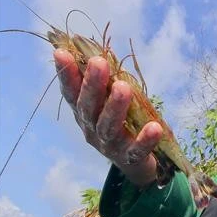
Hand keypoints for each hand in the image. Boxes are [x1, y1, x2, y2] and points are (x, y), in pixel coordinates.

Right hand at [54, 49, 161, 187]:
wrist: (136, 164)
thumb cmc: (123, 124)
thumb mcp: (111, 102)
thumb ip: (107, 83)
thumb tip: (101, 52)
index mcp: (85, 113)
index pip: (71, 92)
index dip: (66, 74)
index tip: (62, 53)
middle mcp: (92, 129)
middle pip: (88, 107)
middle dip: (92, 84)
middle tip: (99, 62)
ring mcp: (110, 145)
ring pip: (109, 126)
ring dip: (115, 106)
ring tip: (123, 87)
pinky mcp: (130, 158)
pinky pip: (137, 149)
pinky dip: (145, 139)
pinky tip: (155, 127)